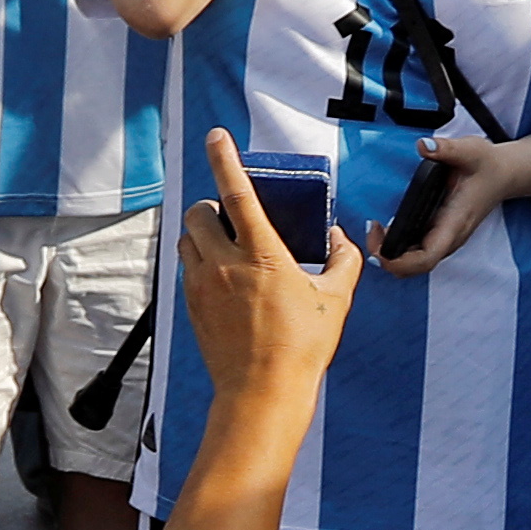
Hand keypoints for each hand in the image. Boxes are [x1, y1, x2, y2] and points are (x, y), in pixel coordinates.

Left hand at [174, 124, 355, 395]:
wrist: (262, 393)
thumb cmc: (302, 347)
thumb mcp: (336, 299)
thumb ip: (343, 260)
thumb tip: (338, 238)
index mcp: (261, 254)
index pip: (235, 193)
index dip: (224, 158)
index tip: (216, 136)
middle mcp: (224, 264)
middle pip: (199, 213)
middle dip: (210, 205)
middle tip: (229, 214)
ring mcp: (203, 286)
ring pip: (187, 239)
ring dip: (201, 232)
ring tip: (223, 244)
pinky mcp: (192, 307)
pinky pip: (187, 270)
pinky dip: (200, 262)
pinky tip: (222, 278)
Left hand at [371, 132, 517, 272]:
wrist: (504, 175)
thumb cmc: (487, 165)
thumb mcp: (469, 150)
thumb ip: (446, 149)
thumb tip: (424, 146)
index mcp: (454, 223)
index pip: (426, 257)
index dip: (398, 259)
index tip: (380, 238)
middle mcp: (450, 238)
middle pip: (415, 268)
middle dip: (388, 258)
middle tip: (372, 231)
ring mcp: (446, 239)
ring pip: (415, 264)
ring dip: (391, 254)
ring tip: (375, 229)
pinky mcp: (442, 235)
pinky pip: (417, 253)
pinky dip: (399, 248)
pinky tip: (387, 230)